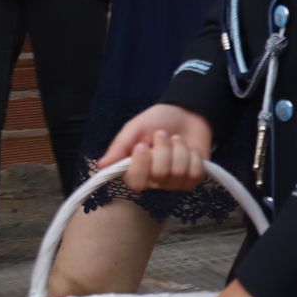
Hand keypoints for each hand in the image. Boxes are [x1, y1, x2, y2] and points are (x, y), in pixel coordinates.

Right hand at [97, 103, 211, 189]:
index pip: (135, 183)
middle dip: (163, 149)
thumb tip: (101, 165)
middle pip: (160, 175)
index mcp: (134, 170)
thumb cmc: (157, 121)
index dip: (141, 164)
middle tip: (162, 135)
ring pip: (179, 173)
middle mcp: (153, 181)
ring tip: (175, 140)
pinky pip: (195, 174)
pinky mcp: (192, 179)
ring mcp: (174, 182)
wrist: (185, 113)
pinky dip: (193, 156)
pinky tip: (189, 149)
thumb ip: (119, 147)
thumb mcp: (134, 128)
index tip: (142, 145)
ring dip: (179, 149)